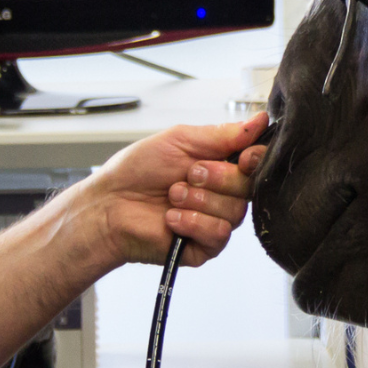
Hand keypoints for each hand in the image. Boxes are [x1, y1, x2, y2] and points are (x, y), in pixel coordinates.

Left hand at [91, 114, 268, 267]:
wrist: (109, 205)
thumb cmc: (136, 171)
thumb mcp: (180, 140)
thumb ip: (222, 134)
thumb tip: (259, 121)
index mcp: (220, 164)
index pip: (256, 161)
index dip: (255, 158)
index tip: (242, 157)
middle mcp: (222, 193)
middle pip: (249, 186)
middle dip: (217, 177)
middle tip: (189, 174)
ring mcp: (214, 220)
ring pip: (234, 212)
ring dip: (199, 200)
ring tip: (173, 196)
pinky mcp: (205, 246)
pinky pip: (219, 234)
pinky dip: (193, 222)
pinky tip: (172, 218)